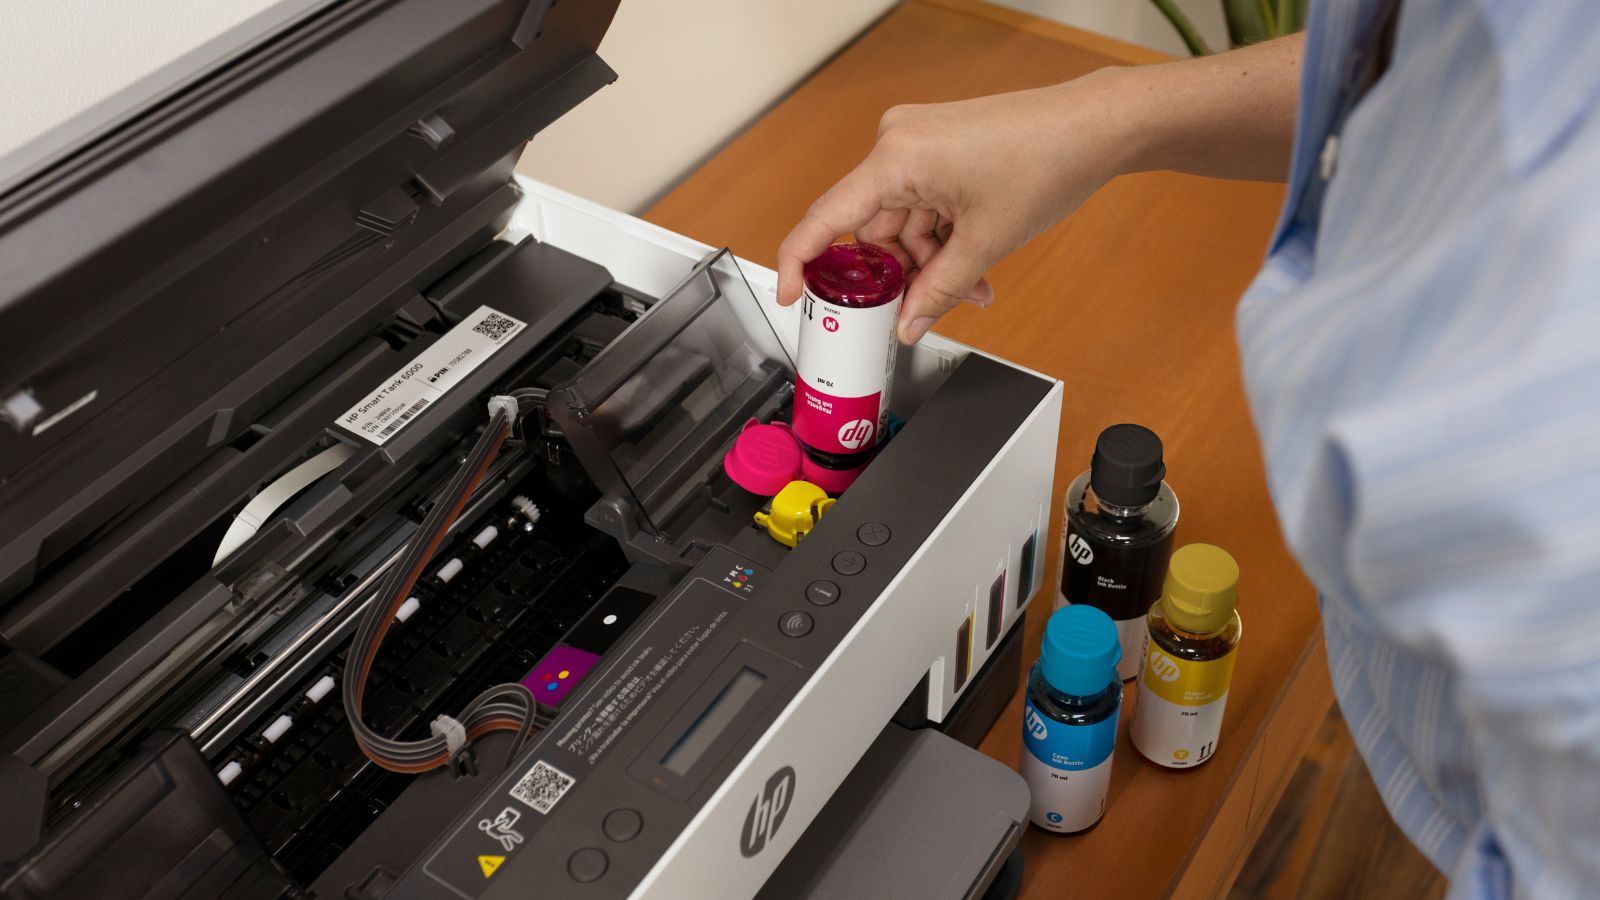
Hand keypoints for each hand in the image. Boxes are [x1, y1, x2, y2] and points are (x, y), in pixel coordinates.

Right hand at [776, 73, 1131, 343]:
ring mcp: (917, 143)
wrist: (1091, 127)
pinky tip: (971, 259)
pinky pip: (920, 205)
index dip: (800, 264)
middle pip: (871, 230)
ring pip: (901, 223)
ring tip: (972, 284)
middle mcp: (897, 143)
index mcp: (895, 159)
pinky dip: (940, 237)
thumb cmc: (1045, 160)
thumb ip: (938, 292)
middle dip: (901, 273)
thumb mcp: (984, 244)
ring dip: (928, 260)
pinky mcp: (936, 147)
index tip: (791, 297)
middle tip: (927, 306)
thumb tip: (908, 324)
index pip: (825, 219)